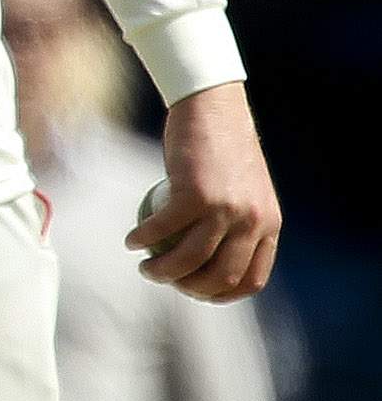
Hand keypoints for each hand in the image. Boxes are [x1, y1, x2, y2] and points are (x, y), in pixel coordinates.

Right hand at [124, 82, 280, 301]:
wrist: (213, 105)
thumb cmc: (223, 147)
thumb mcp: (244, 189)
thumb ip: (237, 222)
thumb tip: (211, 260)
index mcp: (269, 223)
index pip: (251, 279)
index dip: (222, 295)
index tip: (196, 291)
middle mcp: (252, 219)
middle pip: (219, 276)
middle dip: (187, 289)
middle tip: (166, 279)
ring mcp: (225, 208)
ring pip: (189, 260)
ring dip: (161, 272)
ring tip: (145, 267)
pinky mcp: (195, 194)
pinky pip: (162, 228)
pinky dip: (143, 238)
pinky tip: (132, 240)